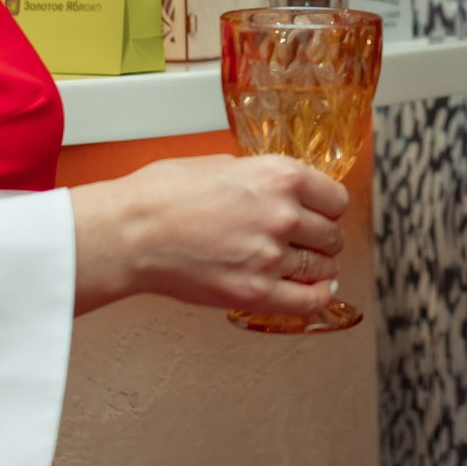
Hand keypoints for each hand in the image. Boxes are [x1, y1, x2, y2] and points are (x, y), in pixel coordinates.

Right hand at [70, 153, 347, 318]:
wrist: (131, 232)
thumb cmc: (163, 195)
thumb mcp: (223, 164)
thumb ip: (261, 179)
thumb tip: (279, 191)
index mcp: (279, 176)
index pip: (335, 198)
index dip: (329, 208)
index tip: (323, 214)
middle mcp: (283, 215)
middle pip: (332, 234)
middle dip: (322, 238)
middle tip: (310, 241)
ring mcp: (272, 256)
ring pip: (324, 267)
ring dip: (318, 267)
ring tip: (305, 265)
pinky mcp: (255, 291)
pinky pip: (307, 301)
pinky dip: (316, 297)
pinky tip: (314, 291)